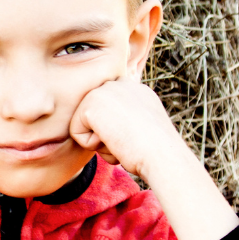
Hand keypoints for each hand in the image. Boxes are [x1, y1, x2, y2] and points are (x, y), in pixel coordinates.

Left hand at [68, 78, 184, 182]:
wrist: (162, 155)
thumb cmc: (156, 153)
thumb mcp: (143, 129)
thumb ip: (125, 121)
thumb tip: (109, 126)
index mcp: (135, 89)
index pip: (108, 110)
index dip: (115, 130)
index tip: (136, 136)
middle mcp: (120, 84)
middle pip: (94, 118)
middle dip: (106, 136)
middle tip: (130, 139)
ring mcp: (105, 90)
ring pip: (85, 126)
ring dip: (100, 142)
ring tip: (123, 140)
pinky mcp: (91, 103)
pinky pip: (77, 133)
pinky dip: (92, 145)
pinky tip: (114, 140)